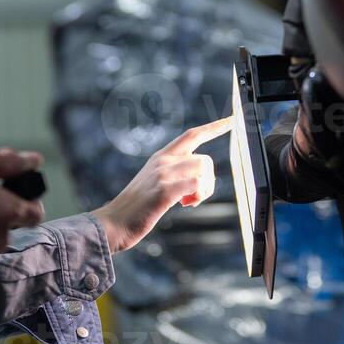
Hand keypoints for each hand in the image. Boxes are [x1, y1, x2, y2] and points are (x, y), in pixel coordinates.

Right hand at [92, 117, 231, 253]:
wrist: (112, 223)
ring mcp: (163, 173)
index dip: (213, 127)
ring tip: (188, 203)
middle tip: (195, 199)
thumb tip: (197, 180)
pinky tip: (185, 205)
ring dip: (204, 190)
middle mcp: (163, 160)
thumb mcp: (154, 182)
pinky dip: (198, 196)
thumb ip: (173, 174)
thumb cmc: (136, 208)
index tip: (231, 120)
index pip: (192, 135)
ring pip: (204, 169)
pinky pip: (197, 183)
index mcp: (160, 157)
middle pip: (205, 159)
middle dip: (209, 181)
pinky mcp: (164, 189)